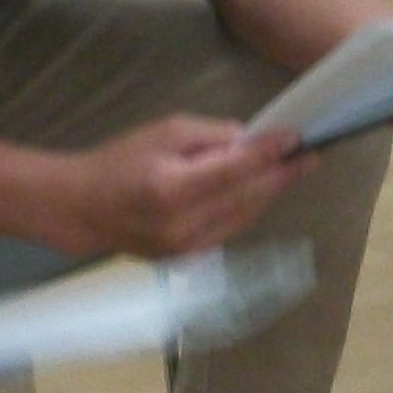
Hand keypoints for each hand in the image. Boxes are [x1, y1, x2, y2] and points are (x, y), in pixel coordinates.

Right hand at [67, 115, 307, 255]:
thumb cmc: (119, 161)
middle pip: (246, 197)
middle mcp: (184, 226)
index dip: (268, 155)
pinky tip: (259, 191)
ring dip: (268, 193)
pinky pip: (229, 229)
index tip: (296, 139)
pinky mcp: (188, 259)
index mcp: (173, 190)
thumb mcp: (162, 133)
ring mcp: (187, 249)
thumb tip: (247, 143)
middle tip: (309, 156)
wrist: (84, 209)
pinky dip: (246, 209)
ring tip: (291, 170)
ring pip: (243, 216)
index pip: (235, 171)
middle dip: (279, 175)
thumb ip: (208, 137)